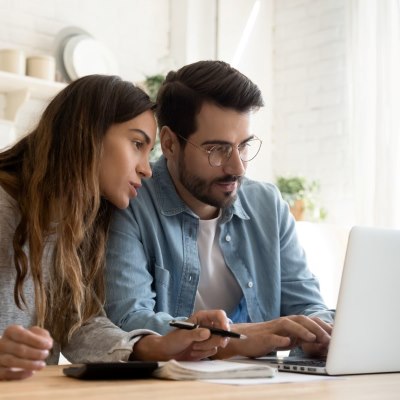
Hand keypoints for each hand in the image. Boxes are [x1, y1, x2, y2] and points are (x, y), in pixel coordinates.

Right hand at [0, 325, 52, 380]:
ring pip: (12, 361)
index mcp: (11, 331)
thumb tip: (47, 341)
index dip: (36, 340)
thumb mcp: (34, 334)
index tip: (49, 345)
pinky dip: (20, 374)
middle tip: (46, 354)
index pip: (22, 334)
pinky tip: (31, 372)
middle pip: (19, 349)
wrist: (8, 352)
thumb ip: (42, 335)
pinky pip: (7, 374)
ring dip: (30, 364)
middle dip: (36, 353)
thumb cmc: (25, 341)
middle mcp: (2, 343)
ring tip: (42, 365)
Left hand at [133, 309, 229, 360]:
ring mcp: (208, 337)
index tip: (225, 330)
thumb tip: (208, 333)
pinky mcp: (207, 347)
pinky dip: (204, 353)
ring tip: (193, 347)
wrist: (167, 353)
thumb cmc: (173, 340)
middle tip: (216, 344)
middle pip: (222, 330)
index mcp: (202, 317)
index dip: (224, 321)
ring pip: (218, 342)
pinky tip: (194, 352)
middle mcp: (207, 326)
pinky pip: (213, 350)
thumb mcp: (183, 336)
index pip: (219, 315)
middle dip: (217, 338)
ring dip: (206, 347)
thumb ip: (196, 334)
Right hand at [215, 315, 331, 358]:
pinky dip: (280, 339)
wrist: (242, 338)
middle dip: (317, 328)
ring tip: (313, 338)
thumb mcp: (287, 338)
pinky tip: (287, 343)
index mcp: (290, 323)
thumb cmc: (266, 339)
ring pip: (289, 324)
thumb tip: (321, 342)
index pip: (310, 321)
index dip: (324, 326)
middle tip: (330, 338)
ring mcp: (273, 329)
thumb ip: (301, 338)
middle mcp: (283, 323)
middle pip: (302, 319)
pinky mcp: (263, 337)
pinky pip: (272, 337)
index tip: (338, 335)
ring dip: (302, 331)